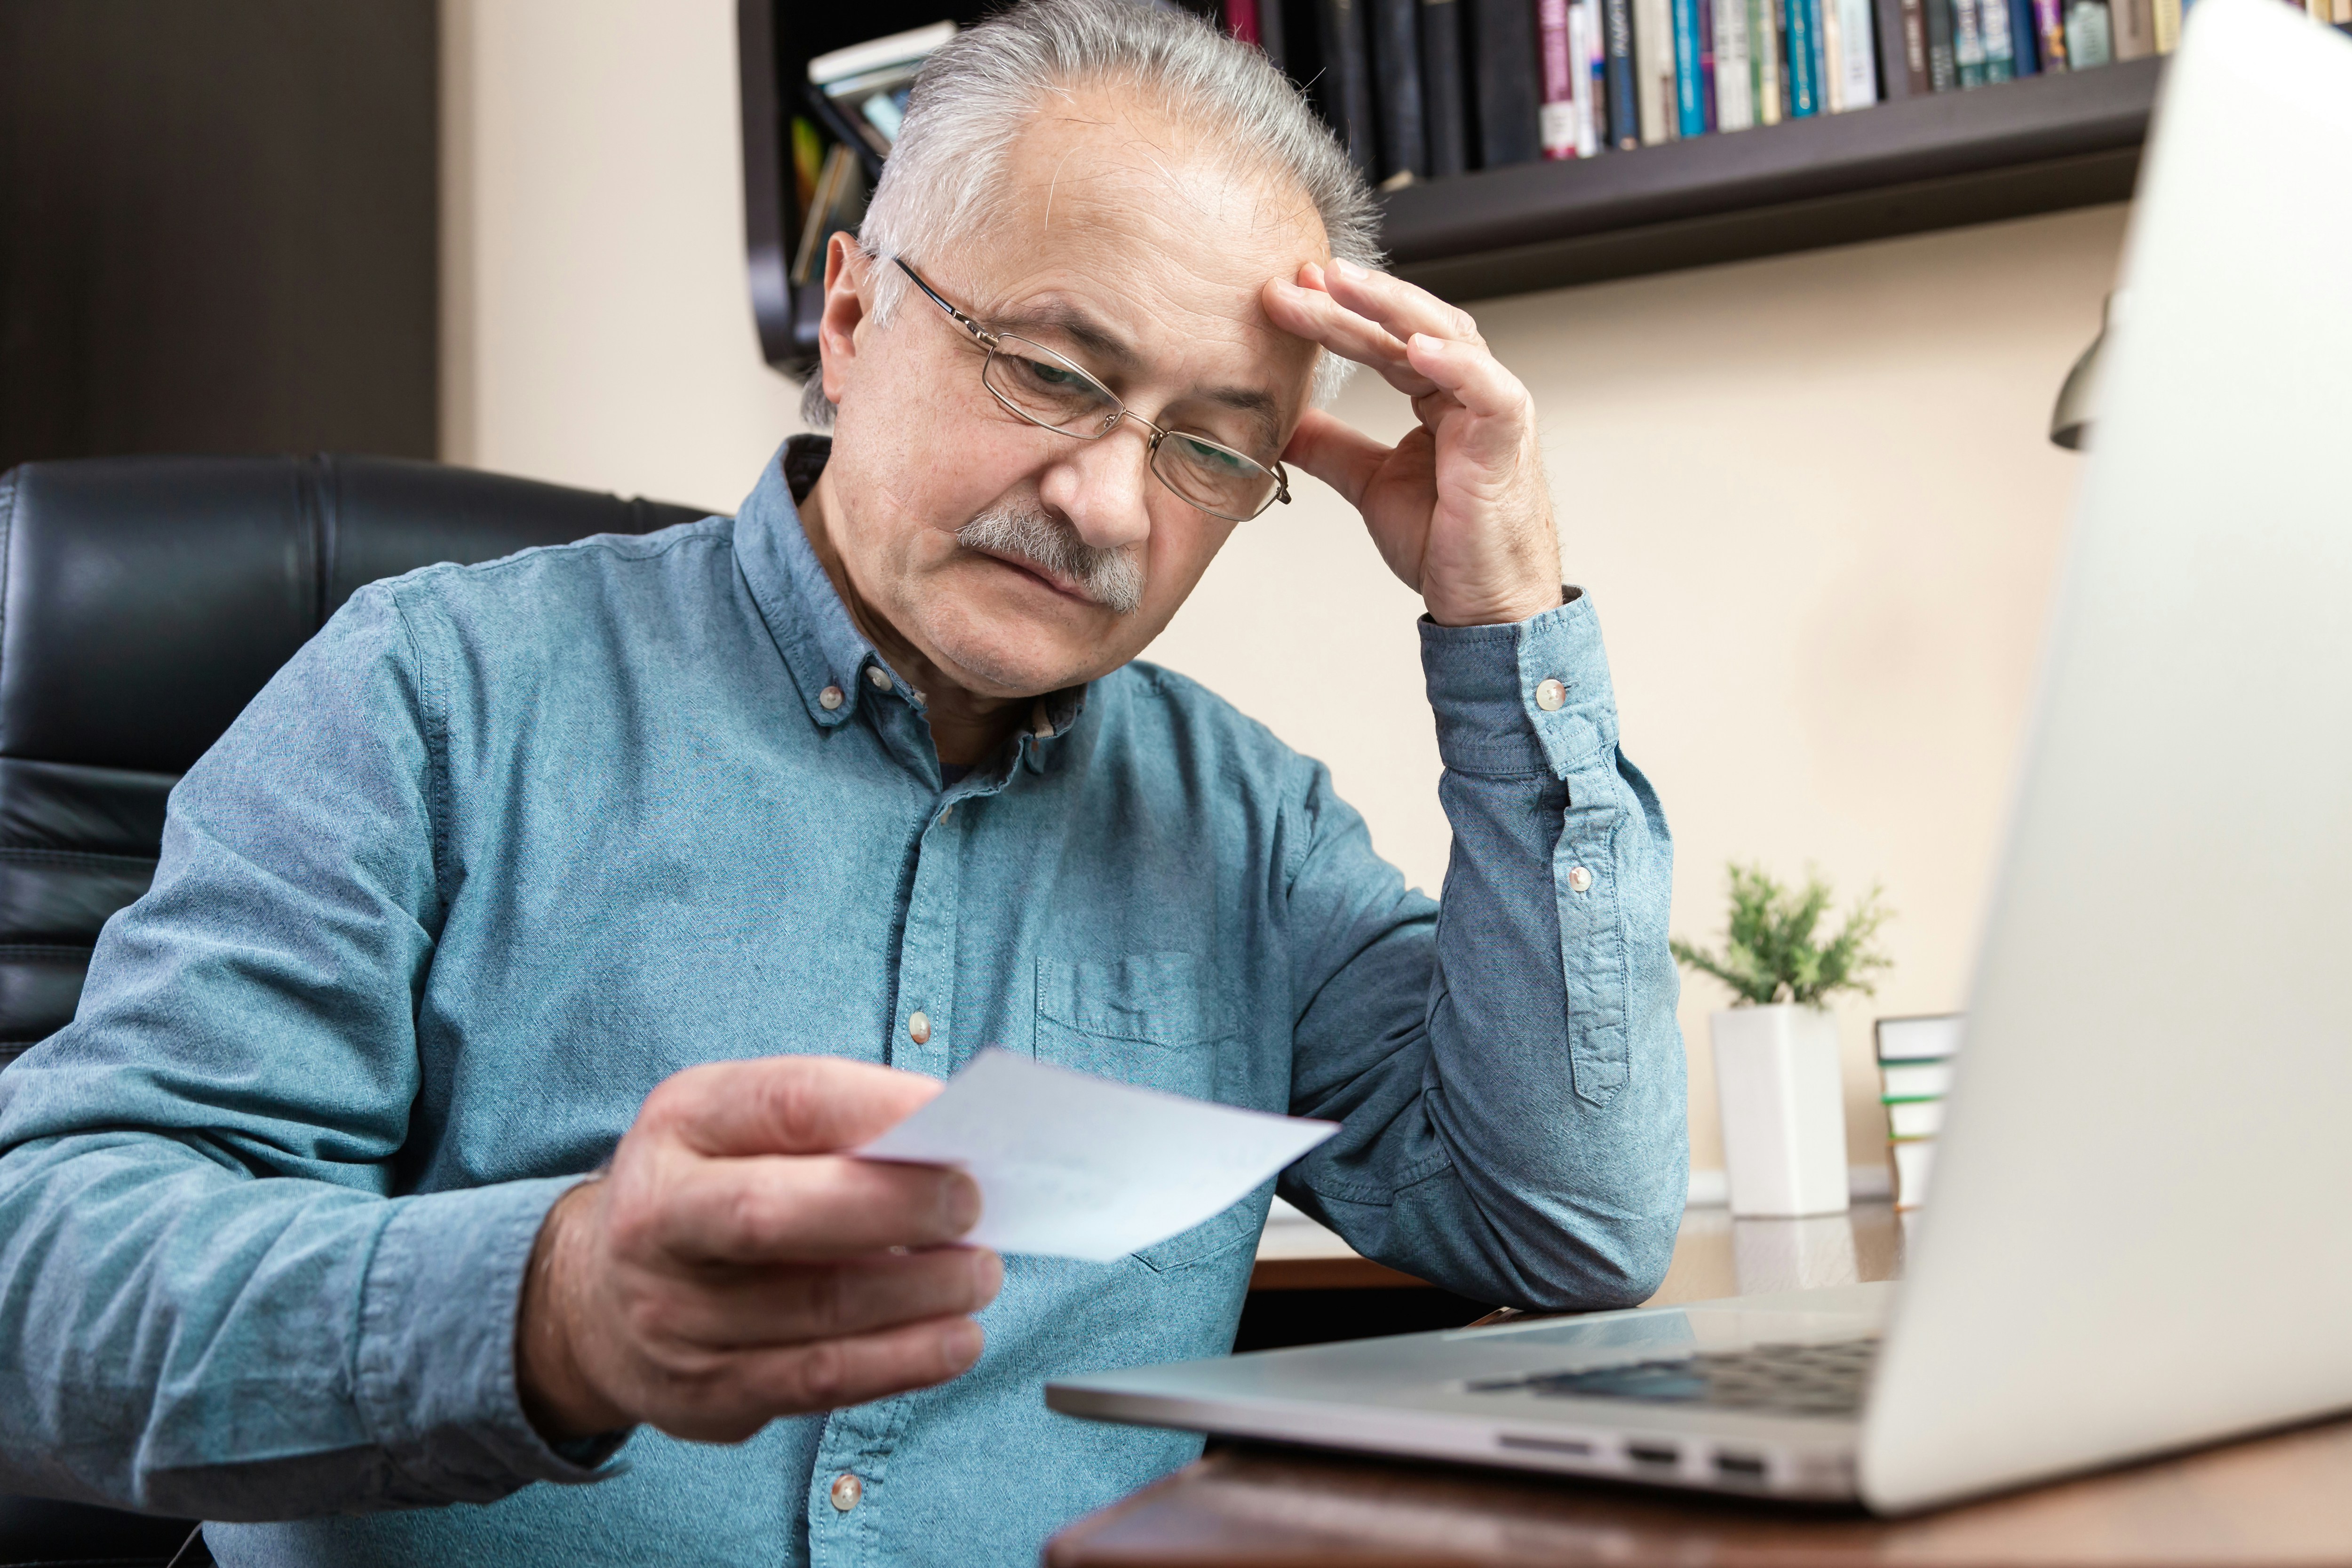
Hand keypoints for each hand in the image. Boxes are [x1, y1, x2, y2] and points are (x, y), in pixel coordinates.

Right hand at [517, 1056, 999, 1443]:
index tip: (951, 1115)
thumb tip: (952, 1146)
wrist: (595, 1300)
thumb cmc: (708, 1191)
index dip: (878, 1107)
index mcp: (680, 1124)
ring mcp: (674, 1314)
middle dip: (893, 1206)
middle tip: (971, 1203)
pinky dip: (905, 1360)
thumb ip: (831, 1126)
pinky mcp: (707, 1391)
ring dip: (922, 1291)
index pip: (785, 1102)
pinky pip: (821, 1379)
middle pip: (776, 1213)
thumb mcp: (742, 1127)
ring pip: (816, 1307)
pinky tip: (956, 1340)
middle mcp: (658, 1218)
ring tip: (981, 1272)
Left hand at [1262, 258, 1562, 627]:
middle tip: (1301, 277)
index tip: (1288, 294)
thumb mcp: (1370, 483)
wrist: (1485, 602)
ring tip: (1341, 285)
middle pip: (1408, 327)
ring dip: (1391, 308)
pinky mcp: (1507, 439)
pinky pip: (1486, 388)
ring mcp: (1492, 409)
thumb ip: (1332, 447)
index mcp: (1438, 397)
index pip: (1382, 341)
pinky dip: (1454, 363)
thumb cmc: (1445, 542)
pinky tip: (1414, 345)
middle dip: (1353, 299)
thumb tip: (1283, 422)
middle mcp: (1468, 391)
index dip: (1337, 316)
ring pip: (1444, 337)